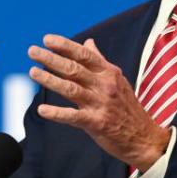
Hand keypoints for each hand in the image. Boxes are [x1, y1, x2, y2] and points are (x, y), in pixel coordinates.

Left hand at [28, 34, 169, 171]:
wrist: (144, 138)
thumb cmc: (127, 107)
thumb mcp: (117, 79)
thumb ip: (100, 61)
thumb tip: (88, 42)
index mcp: (109, 73)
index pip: (84, 54)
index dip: (65, 46)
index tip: (46, 39)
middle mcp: (104, 85)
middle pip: (74, 68)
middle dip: (51, 58)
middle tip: (32, 51)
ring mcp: (101, 104)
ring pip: (71, 89)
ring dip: (50, 80)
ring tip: (32, 72)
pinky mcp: (97, 123)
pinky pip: (73, 116)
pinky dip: (57, 113)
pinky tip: (42, 110)